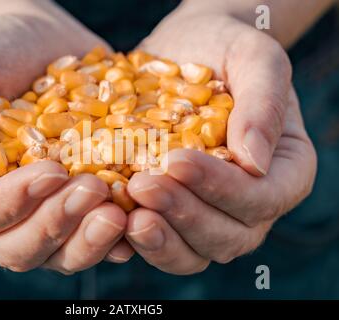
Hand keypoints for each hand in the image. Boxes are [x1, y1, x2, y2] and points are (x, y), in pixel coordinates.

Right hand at [0, 13, 131, 272]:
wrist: (44, 44)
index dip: (10, 202)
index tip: (51, 170)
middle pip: (15, 248)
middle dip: (55, 224)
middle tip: (92, 189)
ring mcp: (40, 213)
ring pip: (56, 255)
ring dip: (87, 240)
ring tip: (118, 212)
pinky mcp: (77, 209)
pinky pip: (92, 240)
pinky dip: (114, 240)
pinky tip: (136, 221)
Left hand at [124, 13, 316, 273]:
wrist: (183, 51)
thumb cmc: (224, 49)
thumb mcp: (254, 57)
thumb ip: (264, 103)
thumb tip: (255, 162)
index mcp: (283, 171)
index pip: (261, 198)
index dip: (220, 188)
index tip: (176, 161)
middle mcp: (249, 204)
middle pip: (227, 236)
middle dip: (183, 214)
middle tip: (142, 184)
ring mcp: (208, 214)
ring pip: (192, 253)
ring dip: (159, 239)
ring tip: (126, 213)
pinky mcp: (170, 214)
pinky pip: (158, 242)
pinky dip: (134, 240)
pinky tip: (110, 218)